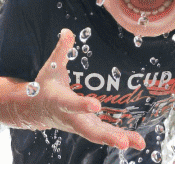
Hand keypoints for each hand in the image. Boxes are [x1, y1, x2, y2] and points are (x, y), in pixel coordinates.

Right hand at [18, 31, 146, 150]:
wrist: (35, 110)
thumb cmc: (45, 86)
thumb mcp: (51, 67)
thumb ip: (61, 51)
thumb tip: (67, 31)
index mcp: (60, 101)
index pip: (72, 104)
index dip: (82, 105)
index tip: (95, 105)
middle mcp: (71, 118)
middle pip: (89, 129)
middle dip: (106, 136)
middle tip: (122, 142)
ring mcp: (80, 126)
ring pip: (100, 135)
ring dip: (120, 139)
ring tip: (139, 143)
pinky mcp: (89, 129)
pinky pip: (106, 135)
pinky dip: (122, 138)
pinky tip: (138, 142)